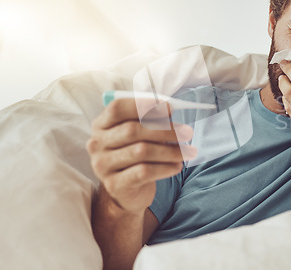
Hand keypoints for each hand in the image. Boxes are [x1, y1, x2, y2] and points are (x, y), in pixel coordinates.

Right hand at [86, 98, 196, 213]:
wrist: (128, 189)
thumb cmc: (136, 153)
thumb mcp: (141, 134)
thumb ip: (150, 120)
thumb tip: (168, 110)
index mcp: (101, 124)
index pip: (117, 108)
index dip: (142, 105)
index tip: (169, 108)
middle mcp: (97, 143)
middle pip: (132, 130)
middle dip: (165, 130)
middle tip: (188, 133)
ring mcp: (102, 165)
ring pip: (141, 152)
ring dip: (170, 150)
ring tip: (188, 151)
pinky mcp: (114, 184)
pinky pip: (144, 172)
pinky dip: (165, 168)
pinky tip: (177, 166)